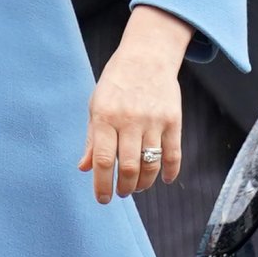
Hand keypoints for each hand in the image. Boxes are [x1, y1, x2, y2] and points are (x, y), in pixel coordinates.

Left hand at [80, 5, 187, 204]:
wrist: (146, 56)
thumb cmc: (116, 84)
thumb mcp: (96, 106)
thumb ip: (92, 139)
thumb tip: (84, 168)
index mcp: (105, 117)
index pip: (103, 160)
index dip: (102, 185)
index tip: (103, 199)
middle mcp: (129, 120)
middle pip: (128, 166)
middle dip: (124, 187)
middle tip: (121, 192)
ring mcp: (153, 120)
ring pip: (150, 163)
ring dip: (143, 182)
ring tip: (137, 187)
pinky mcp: (173, 120)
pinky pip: (173, 153)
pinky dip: (169, 171)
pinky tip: (163, 180)